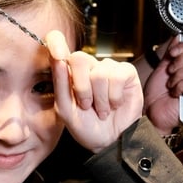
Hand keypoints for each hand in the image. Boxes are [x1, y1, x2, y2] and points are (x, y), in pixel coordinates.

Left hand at [46, 30, 143, 153]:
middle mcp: (88, 66)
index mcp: (68, 71)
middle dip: (82, 88)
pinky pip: (118, 76)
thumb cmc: (85, 126)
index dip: (56, 41)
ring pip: (100, 73)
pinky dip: (114, 97)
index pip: (58, 44)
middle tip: (86, 106)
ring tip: (102, 110)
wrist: (109, 141)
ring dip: (100, 99)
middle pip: (79, 59)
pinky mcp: (126, 72)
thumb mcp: (66, 109)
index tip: (56, 53)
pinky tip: (114, 104)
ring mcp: (107, 67)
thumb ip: (60, 84)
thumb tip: (57, 59)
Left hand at [142, 37, 182, 132]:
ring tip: (171, 84)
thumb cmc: (157, 94)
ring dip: (178, 76)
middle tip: (170, 70)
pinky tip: (174, 93)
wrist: (151, 113)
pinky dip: (180, 86)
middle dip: (180, 61)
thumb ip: (172, 52)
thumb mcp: (163, 67)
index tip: (172, 53)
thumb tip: (179, 36)